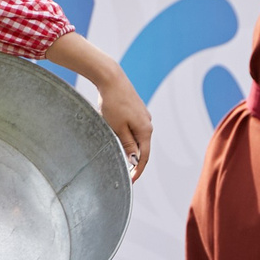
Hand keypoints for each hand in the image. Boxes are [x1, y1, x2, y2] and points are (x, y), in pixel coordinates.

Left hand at [43, 33, 152, 179]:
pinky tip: (119, 137)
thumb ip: (128, 144)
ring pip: (138, 137)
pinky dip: (129, 137)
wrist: (112, 78)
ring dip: (131, 148)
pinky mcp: (136, 110)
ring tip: (120, 157)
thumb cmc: (113, 103)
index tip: (131, 181)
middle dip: (135, 161)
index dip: (138, 170)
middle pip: (142, 147)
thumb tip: (135, 159)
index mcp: (145, 130)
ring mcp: (143, 116)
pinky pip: (134, 128)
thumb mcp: (118, 128)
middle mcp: (147, 123)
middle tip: (125, 173)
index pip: (144, 156)